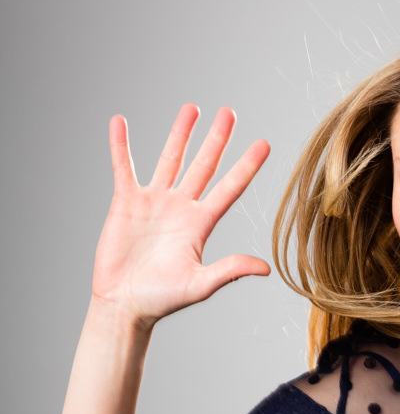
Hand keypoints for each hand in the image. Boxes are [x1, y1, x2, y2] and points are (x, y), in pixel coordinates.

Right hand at [92, 105, 270, 327]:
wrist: (124, 304)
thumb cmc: (162, 300)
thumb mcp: (201, 285)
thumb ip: (231, 270)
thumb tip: (266, 268)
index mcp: (201, 225)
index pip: (229, 188)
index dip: (246, 166)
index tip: (264, 144)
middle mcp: (181, 208)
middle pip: (204, 165)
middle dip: (216, 139)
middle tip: (229, 113)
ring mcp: (154, 202)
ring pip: (170, 159)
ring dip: (180, 134)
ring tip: (192, 108)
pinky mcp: (126, 203)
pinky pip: (123, 167)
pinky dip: (120, 145)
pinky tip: (119, 122)